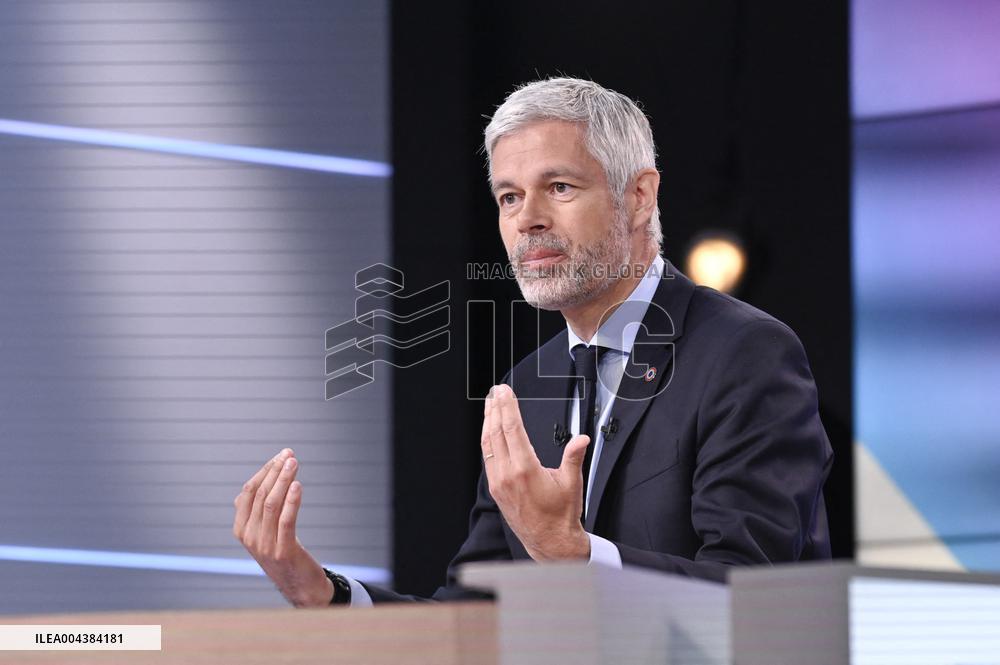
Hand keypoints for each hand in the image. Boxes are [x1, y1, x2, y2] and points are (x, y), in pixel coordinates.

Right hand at [233, 448, 334, 607]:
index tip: (280, 455)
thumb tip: (252, 485)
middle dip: (275, 471)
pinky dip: (292, 501)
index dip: (264, 471)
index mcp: (241, 529)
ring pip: (271, 504)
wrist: (301, 587)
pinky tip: (298, 485)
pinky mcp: (284, 551)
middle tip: (289, 454)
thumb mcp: (264, 533)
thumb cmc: (284, 553)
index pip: (248, 492)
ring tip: (294, 463)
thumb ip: (256, 512)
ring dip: (283, 480)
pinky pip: (286, 521)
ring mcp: (265, 546)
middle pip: (260, 495)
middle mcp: (249, 537)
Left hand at [481, 384, 590, 560]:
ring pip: (488, 444)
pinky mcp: (496, 488)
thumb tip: (581, 439)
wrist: (549, 542)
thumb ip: (574, 457)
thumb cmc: (561, 515)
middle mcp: (507, 474)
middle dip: (495, 408)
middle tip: (496, 391)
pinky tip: (491, 430)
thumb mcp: (572, 483)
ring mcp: (498, 482)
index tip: (505, 391)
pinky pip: (488, 457)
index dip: (507, 406)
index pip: (512, 429)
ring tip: (490, 404)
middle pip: (497, 432)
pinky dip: (488, 439)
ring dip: (489, 421)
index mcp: (525, 469)